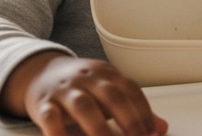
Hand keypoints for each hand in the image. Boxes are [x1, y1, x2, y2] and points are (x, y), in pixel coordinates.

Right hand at [0, 51, 167, 135]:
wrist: (40, 72)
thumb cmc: (80, 86)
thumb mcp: (107, 90)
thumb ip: (133, 109)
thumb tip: (161, 128)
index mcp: (107, 74)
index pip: (130, 89)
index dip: (143, 111)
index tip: (152, 133)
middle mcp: (88, 78)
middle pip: (111, 95)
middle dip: (128, 119)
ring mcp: (64, 90)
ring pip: (83, 106)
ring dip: (98, 128)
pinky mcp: (42, 104)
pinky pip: (50, 118)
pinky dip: (59, 134)